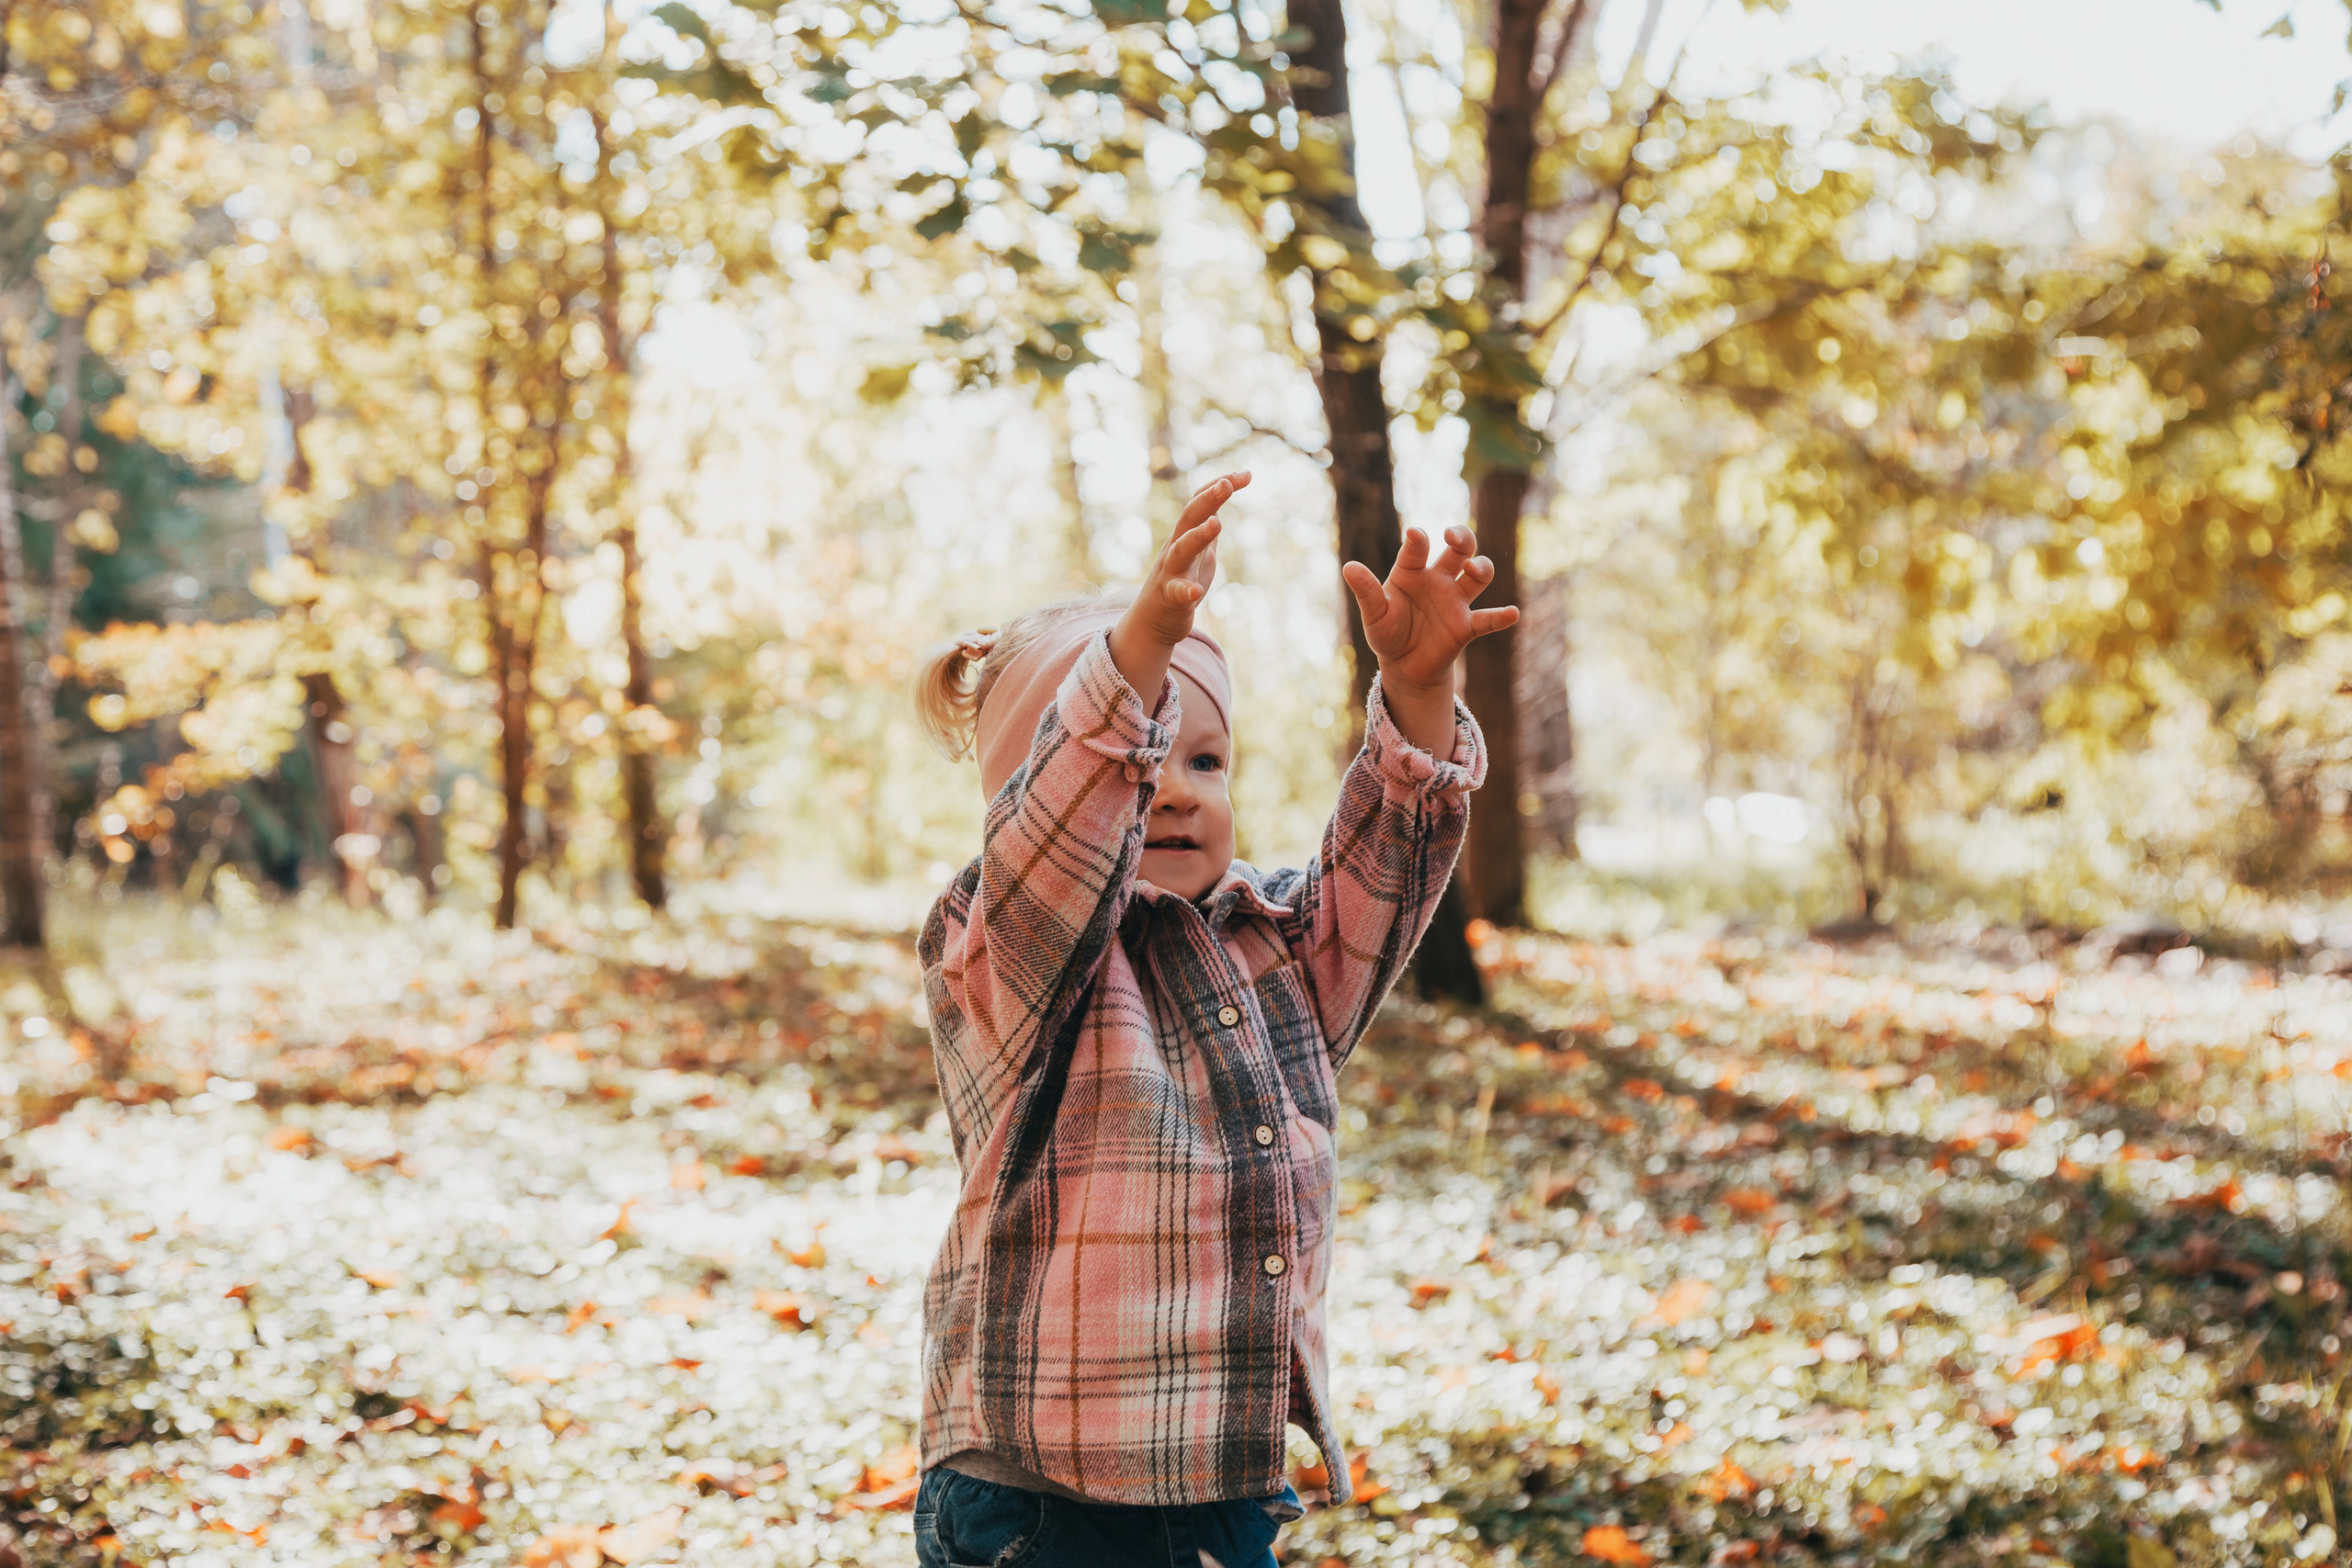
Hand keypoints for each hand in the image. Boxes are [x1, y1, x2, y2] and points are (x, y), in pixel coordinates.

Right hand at [1110, 472, 1246, 700]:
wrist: (1153, 621)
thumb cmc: (1179, 583)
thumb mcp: (1198, 553)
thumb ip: (1206, 530)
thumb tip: (1218, 509)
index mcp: (1185, 535)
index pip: (1200, 502)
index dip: (1220, 485)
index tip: (1246, 474)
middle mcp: (1175, 547)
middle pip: (1189, 517)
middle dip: (1208, 498)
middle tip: (1227, 483)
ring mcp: (1170, 572)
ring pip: (1182, 549)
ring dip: (1198, 535)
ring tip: (1216, 524)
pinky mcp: (1169, 598)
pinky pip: (1176, 593)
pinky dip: (1185, 590)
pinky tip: (1195, 591)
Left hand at [1342, 523, 1517, 697]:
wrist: (1404, 666)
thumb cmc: (1387, 632)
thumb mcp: (1374, 613)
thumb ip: (1366, 591)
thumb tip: (1349, 567)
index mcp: (1412, 571)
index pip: (1417, 548)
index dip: (1417, 540)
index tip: (1415, 535)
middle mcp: (1438, 579)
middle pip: (1459, 550)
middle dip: (1462, 538)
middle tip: (1454, 537)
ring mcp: (1455, 601)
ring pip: (1478, 576)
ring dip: (1481, 568)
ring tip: (1473, 570)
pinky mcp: (1466, 626)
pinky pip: (1488, 619)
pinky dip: (1501, 617)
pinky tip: (1513, 614)